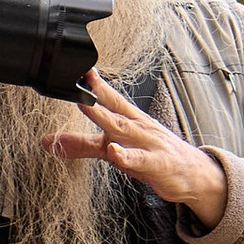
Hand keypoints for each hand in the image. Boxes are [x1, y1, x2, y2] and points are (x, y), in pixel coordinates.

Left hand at [51, 72, 227, 227]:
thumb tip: (47, 142)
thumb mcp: (114, 150)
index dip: (92, 83)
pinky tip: (115, 153)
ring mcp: (149, 144)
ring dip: (103, 116)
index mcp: (130, 119)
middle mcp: (138, 127)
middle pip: (112, 108)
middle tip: (74, 81)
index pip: (109, 97)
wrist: (195, 175)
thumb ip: (82, 145)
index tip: (74, 68)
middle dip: (93, 93)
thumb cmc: (154, 156)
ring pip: (123, 129)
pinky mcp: (157, 164)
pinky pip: (140, 160)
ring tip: (85, 104)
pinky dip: (127, 156)